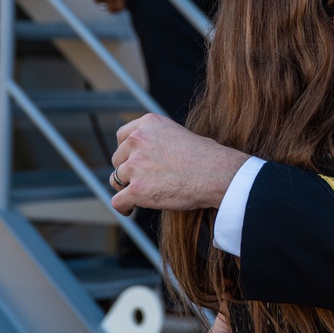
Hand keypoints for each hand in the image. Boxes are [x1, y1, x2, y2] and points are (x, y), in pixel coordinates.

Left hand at [110, 113, 248, 214]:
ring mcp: (135, 165)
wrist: (217, 174)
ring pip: (116, 180)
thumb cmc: (207, 156)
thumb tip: (151, 153)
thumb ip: (159, 139)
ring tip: (142, 194)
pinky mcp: (137, 189)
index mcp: (149, 123)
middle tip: (144, 179)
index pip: (122, 136)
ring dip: (127, 187)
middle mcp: (138, 140)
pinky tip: (130, 209)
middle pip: (117, 158)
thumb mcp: (181, 134)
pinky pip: (118, 201)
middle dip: (128, 169)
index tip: (134, 160)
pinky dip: (123, 207)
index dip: (127, 151)